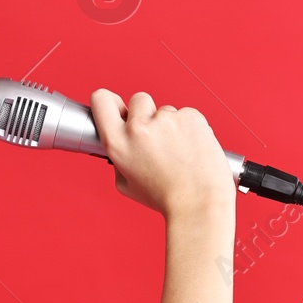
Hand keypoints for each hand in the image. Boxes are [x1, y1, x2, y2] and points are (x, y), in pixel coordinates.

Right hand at [89, 88, 234, 218]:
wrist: (200, 203)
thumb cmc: (165, 197)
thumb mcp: (127, 184)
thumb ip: (120, 157)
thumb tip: (123, 138)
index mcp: (118, 143)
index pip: (101, 99)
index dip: (109, 101)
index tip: (117, 107)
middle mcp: (140, 127)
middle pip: (138, 99)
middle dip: (146, 113)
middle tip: (155, 137)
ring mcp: (167, 119)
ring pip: (166, 110)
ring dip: (170, 125)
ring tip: (179, 152)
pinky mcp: (191, 117)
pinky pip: (186, 115)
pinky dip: (189, 128)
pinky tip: (192, 149)